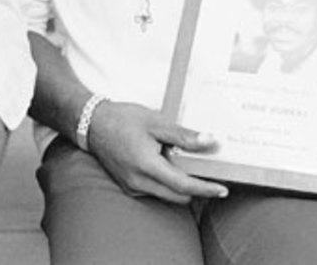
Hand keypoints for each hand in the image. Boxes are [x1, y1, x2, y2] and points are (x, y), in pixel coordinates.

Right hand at [87, 100, 227, 203]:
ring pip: (167, 195)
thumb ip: (184, 136)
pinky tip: (170, 164)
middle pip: (177, 196)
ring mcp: (132, 187)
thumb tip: (211, 142)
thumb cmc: (124, 120)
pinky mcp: (129, 186)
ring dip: (181, 186)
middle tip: (211, 175)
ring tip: (190, 165)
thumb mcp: (157, 123)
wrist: (93, 124)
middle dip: (196, 189)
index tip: (223, 190)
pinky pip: (155, 191)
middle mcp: (139, 183)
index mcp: (147, 166)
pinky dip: (167, 183)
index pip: (183, 186)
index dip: (205, 189)